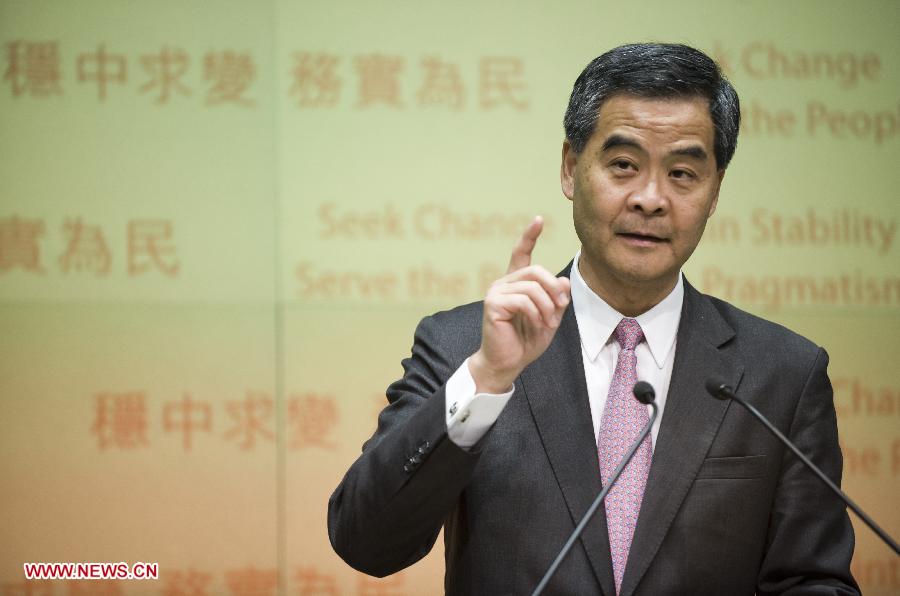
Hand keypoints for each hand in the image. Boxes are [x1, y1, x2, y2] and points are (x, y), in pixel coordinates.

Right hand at [469, 216, 570, 392]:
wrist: (507, 362)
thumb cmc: (526, 340)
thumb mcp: (550, 317)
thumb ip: (557, 299)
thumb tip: (563, 281)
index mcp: (515, 284)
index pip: (520, 253)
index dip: (529, 236)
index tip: (539, 219)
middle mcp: (503, 283)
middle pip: (536, 270)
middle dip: (554, 289)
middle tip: (561, 307)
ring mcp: (496, 292)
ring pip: (532, 287)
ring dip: (547, 307)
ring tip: (548, 323)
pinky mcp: (493, 304)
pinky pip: (524, 300)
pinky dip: (537, 314)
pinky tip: (537, 325)